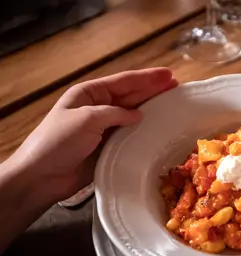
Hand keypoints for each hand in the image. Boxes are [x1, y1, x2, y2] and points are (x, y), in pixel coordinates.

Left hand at [9, 68, 177, 201]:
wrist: (43, 176)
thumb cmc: (59, 141)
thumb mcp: (86, 118)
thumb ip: (114, 113)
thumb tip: (138, 116)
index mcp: (89, 94)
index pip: (123, 82)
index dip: (147, 78)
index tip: (169, 74)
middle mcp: (99, 108)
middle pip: (131, 96)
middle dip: (153, 90)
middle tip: (177, 87)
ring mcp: (104, 128)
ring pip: (133, 115)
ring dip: (152, 109)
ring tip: (173, 104)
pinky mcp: (109, 147)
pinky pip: (131, 135)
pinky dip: (145, 131)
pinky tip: (159, 128)